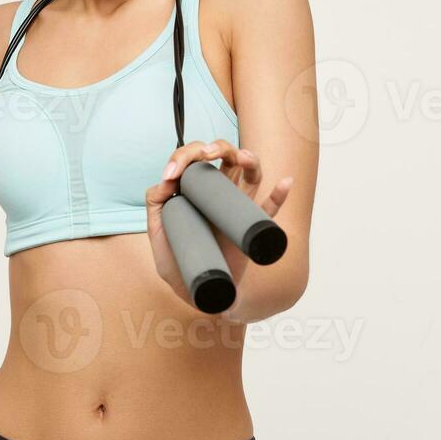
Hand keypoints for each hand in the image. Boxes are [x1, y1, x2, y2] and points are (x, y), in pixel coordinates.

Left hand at [145, 140, 293, 311]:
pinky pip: (271, 209)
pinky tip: (284, 182)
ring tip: (241, 158)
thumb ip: (156, 205)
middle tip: (204, 156)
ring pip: (250, 173)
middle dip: (216, 147)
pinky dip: (280, 194)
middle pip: (226, 156)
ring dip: (248, 159)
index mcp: (197, 190)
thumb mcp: (159, 233)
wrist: (197, 293)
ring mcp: (237, 208)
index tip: (172, 174)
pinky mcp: (251, 228)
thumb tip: (168, 180)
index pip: (196, 158)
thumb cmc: (179, 262)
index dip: (184, 156)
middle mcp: (220, 193)